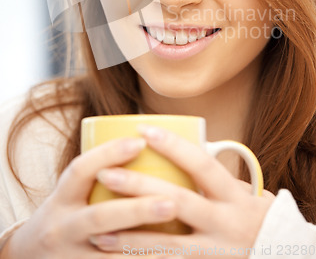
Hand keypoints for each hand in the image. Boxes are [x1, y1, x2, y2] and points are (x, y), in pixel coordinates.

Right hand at [2, 136, 178, 258]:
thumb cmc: (66, 215)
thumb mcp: (71, 194)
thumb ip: (99, 175)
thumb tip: (145, 142)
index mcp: (61, 198)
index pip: (80, 170)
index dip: (108, 154)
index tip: (140, 142)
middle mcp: (62, 228)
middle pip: (100, 217)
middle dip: (137, 210)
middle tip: (172, 203)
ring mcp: (71, 257)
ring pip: (110, 253)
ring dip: (146, 247)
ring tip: (180, 240)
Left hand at [90, 125, 274, 257]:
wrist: (282, 258)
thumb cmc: (258, 221)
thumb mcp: (247, 195)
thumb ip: (218, 177)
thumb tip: (189, 146)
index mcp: (234, 196)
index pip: (201, 164)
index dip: (172, 145)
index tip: (142, 129)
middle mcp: (225, 222)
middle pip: (177, 201)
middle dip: (138, 187)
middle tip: (105, 173)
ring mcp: (215, 252)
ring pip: (167, 245)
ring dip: (129, 237)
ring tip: (97, 230)